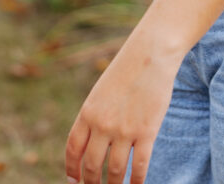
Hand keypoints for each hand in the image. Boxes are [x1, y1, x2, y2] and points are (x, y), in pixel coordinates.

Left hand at [65, 30, 181, 183]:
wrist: (151, 53)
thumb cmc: (127, 70)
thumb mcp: (102, 91)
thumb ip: (95, 116)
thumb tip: (92, 143)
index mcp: (88, 112)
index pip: (73, 150)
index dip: (72, 170)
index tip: (75, 182)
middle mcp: (102, 124)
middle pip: (92, 166)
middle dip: (93, 183)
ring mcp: (124, 130)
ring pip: (116, 171)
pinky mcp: (146, 131)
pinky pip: (140, 166)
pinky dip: (137, 181)